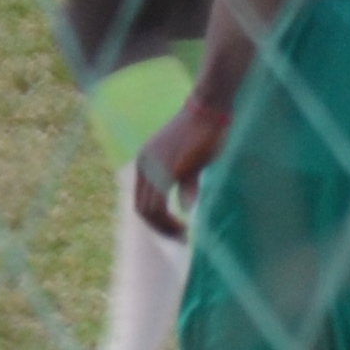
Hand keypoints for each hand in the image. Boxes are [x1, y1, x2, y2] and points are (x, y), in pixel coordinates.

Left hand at [132, 99, 229, 240]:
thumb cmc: (203, 134)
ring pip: (150, 210)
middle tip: (179, 239)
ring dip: (165, 228)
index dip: (156, 222)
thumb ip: (184, 184)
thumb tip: (185, 208)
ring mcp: (153, 167)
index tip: (174, 231)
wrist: (208, 111)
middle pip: (142, 210)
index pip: (141, 202)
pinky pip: (161, 204)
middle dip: (160, 228)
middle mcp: (143, 165)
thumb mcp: (189, 162)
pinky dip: (170, 221)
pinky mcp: (167, 170)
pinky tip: (184, 226)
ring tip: (183, 235)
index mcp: (144, 163)